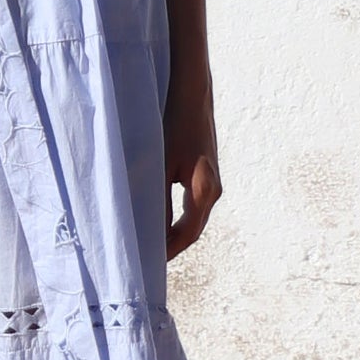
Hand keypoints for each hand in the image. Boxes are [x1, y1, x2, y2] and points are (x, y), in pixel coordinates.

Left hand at [163, 71, 221, 259]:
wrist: (193, 94)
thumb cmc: (174, 125)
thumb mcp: (161, 163)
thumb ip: (157, 198)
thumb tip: (148, 230)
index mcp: (204, 191)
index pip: (187, 234)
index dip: (168, 251)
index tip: (148, 265)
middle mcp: (213, 190)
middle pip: (192, 230)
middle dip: (171, 247)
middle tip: (146, 261)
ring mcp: (212, 182)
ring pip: (193, 218)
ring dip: (173, 232)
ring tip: (149, 244)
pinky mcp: (206, 173)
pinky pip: (192, 205)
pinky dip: (176, 217)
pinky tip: (158, 219)